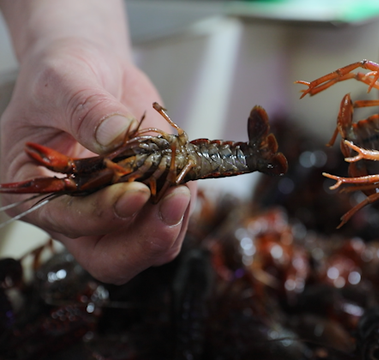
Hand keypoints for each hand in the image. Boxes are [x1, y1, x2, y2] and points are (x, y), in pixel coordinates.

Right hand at [0, 1, 192, 283]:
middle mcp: (74, 212)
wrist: (94, 68)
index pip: (67, 223)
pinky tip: (186, 173)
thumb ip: (85, 108)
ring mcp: (113, 211)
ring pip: (148, 247)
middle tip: (176, 202)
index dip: (103, 215)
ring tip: (184, 179)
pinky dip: (184, 204)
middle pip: (111, 259)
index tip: (136, 192)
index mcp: (37, 191)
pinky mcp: (146, 201)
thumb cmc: (63, 73)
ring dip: (174, 221)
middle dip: (146, 241)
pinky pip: (170, 221)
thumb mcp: (63, 80)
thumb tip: (115, 134)